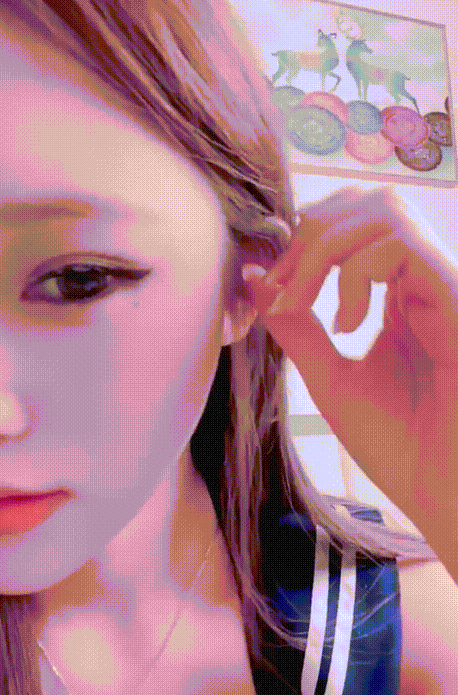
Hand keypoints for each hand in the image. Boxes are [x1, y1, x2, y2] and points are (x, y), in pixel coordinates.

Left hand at [242, 186, 457, 525]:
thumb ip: (298, 329)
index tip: (266, 283)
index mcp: (396, 298)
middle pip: (366, 203)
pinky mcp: (454, 294)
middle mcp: (421, 283)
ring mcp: (440, 285)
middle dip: (309, 234)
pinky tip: (348, 323)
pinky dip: (355, 270)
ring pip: (383, 210)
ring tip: (306, 303)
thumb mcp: (331, 378)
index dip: (301, 238)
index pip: (350, 225)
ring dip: (326, 246)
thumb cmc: (400, 446)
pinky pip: (401, 242)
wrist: (444, 492)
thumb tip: (255, 281)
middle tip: (281, 288)